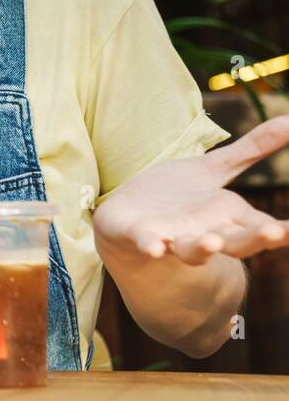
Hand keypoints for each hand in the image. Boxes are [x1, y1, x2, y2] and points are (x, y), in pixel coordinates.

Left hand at [93, 115, 288, 264]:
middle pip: (236, 242)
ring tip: (213, 243)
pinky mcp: (141, 236)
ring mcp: (173, 238)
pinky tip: (155, 247)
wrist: (127, 216)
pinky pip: (147, 243)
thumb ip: (251, 150)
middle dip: (255, 239)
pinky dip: (152, 245)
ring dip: (203, 248)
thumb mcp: (214, 168)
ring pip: (193, 250)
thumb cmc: (177, 194)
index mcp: (229, 218)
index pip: (263, 227)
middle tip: (275, 233)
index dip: (283, 232)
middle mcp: (206, 233)